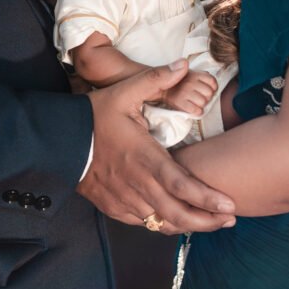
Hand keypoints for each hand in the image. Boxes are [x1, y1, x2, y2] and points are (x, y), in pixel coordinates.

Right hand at [77, 60, 235, 234]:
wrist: (59, 140)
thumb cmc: (94, 115)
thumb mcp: (124, 91)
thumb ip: (156, 78)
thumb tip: (184, 64)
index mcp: (144, 157)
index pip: (180, 185)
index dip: (206, 198)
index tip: (229, 204)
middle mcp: (137, 184)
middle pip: (176, 213)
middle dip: (207, 221)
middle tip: (229, 218)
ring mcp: (124, 199)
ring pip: (161, 222)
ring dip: (187, 224)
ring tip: (210, 221)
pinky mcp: (113, 207)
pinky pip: (143, 222)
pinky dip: (162, 223)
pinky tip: (176, 218)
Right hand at [162, 70, 217, 115]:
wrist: (164, 89)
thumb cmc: (180, 82)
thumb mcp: (190, 74)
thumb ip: (201, 75)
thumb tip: (211, 80)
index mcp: (194, 74)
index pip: (212, 81)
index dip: (213, 87)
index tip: (209, 90)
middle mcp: (190, 82)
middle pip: (209, 93)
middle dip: (207, 97)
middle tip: (200, 97)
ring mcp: (185, 92)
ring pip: (203, 102)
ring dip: (201, 105)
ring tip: (196, 102)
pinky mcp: (180, 102)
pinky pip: (195, 110)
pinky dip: (197, 111)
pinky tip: (194, 109)